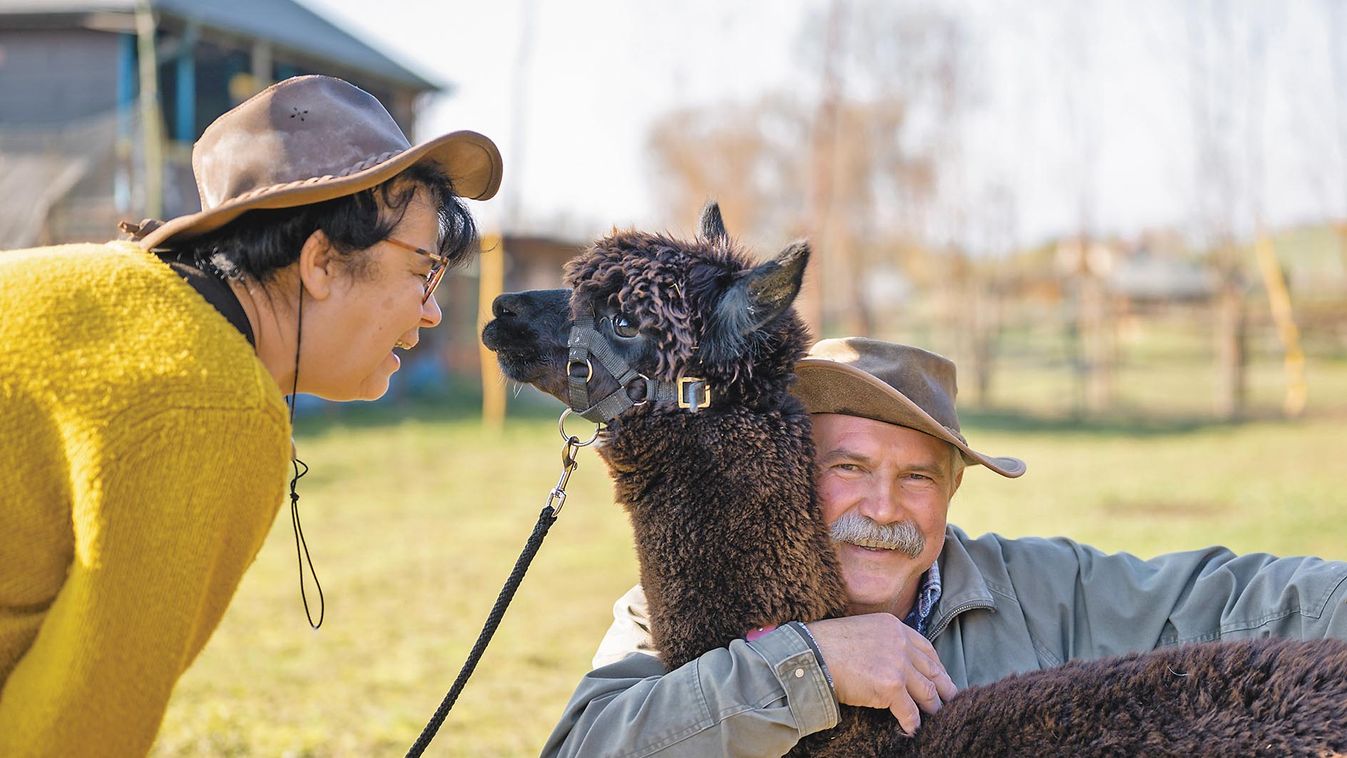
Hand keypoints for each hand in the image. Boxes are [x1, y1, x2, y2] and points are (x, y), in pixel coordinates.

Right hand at [805, 614, 957, 734]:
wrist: (812, 655)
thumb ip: (881, 641)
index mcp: (894, 627)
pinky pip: (910, 712)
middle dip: (943, 687)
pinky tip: (912, 729)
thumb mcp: (861, 630)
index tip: (939, 677)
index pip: (926, 648)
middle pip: (932, 670)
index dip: (936, 666)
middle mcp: (901, 643)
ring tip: (935, 717)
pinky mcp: (892, 687)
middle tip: (950, 700)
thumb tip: (890, 661)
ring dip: (932, 707)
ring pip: (927, 692)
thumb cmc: (827, 645)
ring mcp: (898, 664)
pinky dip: (913, 723)